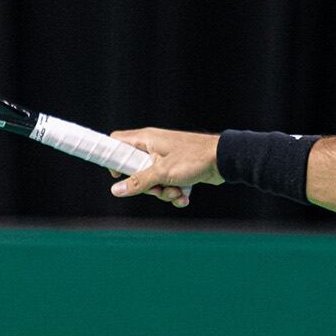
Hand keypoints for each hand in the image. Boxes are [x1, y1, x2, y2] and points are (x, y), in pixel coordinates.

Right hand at [106, 128, 222, 208]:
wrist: (223, 160)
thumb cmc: (193, 159)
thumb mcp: (161, 173)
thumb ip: (138, 182)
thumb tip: (116, 189)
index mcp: (146, 140)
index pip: (117, 142)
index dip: (113, 158)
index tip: (117, 174)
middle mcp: (154, 147)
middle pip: (135, 170)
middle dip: (147, 186)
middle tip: (157, 188)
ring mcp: (166, 159)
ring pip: (153, 181)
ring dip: (164, 192)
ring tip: (177, 191)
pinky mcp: (178, 169)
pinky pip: (168, 184)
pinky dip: (175, 192)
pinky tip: (185, 195)